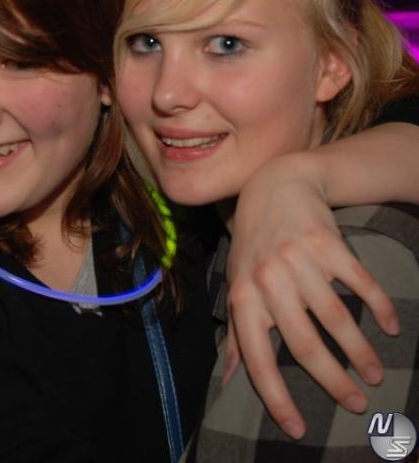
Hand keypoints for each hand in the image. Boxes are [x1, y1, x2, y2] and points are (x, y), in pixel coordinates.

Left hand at [225, 153, 398, 439]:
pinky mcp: (328, 244)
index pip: (255, 357)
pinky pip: (360, 283)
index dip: (274, 397)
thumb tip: (226, 381)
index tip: (297, 429)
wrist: (274, 188)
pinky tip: (391, 326)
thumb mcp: (237, 285)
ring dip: (359, 352)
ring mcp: (298, 260)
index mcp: (243, 296)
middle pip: (304, 343)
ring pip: (336, 318)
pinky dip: (380, 307)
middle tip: (355, 404)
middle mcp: (268, 279)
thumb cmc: (253, 246)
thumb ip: (235, 333)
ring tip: (373, 374)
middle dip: (331, 381)